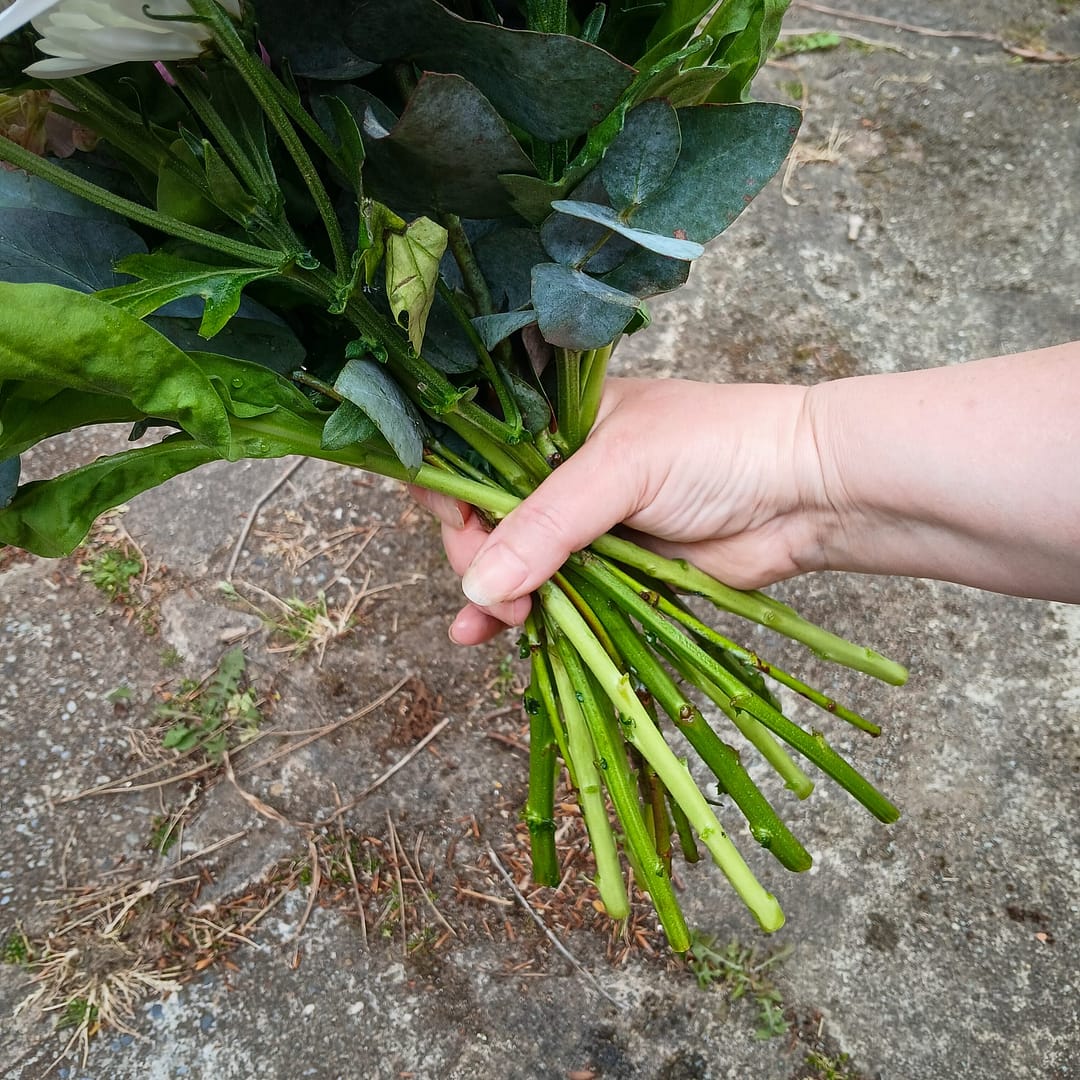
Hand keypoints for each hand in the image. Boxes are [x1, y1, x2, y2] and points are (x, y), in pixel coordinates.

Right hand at [412, 376, 826, 643]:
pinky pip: (549, 592)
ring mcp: (585, 521)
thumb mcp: (623, 469)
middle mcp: (562, 466)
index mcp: (556, 419)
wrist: (806, 494)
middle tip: (495, 590)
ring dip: (491, 592)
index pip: (475, 449)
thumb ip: (547, 523)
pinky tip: (482, 634)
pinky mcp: (609, 567)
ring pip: (511, 559)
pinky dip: (518, 614)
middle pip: (484, 512)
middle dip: (476, 553)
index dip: (452, 487)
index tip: (457, 525)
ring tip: (497, 622)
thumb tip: (479, 582)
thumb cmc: (718, 448)